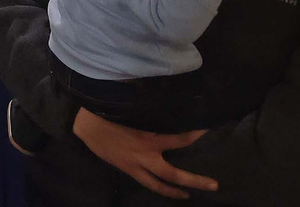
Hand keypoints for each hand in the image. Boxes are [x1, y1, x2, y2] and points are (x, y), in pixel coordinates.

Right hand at [71, 108, 214, 198]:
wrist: (85, 123)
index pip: (181, 140)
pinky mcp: (125, 168)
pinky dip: (155, 184)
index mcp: (149, 139)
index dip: (196, 136)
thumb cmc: (109, 110)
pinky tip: (161, 185)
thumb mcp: (134, 109)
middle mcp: (145, 156)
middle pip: (174, 175)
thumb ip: (153, 113)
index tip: (207, 131)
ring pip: (158, 185)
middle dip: (195, 181)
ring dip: (175, 192)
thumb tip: (171, 106)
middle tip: (214, 185)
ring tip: (188, 195)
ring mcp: (135, 165)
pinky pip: (144, 180)